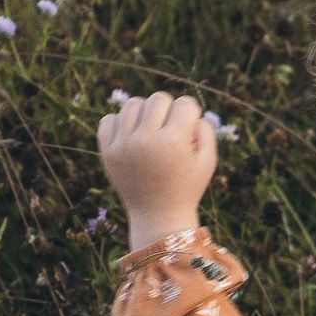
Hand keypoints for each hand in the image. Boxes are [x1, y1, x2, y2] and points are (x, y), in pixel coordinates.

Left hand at [97, 93, 216, 248]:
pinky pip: (109, 119)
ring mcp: (124, 145)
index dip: (190, 114)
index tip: (188, 130)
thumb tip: (189, 109)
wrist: (158, 216)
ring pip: (133, 104)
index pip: (184, 103)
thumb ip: (205, 128)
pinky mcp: (108, 152)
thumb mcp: (208, 160)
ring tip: (150, 129)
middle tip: (169, 130)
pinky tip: (132, 136)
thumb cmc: (187, 187)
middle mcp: (146, 140)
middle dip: (168, 110)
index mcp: (174, 141)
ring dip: (144, 112)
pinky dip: (121, 123)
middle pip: (158, 98)